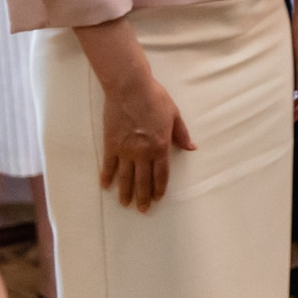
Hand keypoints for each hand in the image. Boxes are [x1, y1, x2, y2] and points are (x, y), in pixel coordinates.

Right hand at [98, 71, 193, 211]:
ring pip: (126, 177)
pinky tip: (106, 186)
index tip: (157, 199)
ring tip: (125, 204)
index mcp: (161, 145)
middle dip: (143, 196)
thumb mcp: (174, 114)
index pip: (161, 173)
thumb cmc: (155, 98)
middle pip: (143, 180)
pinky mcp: (111, 144)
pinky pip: (108, 165)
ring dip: (126, 192)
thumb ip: (181, 134)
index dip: (159, 188)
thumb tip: (192, 147)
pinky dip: (107, 176)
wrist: (130, 88)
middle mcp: (143, 152)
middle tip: (142, 209)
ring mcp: (125, 150)